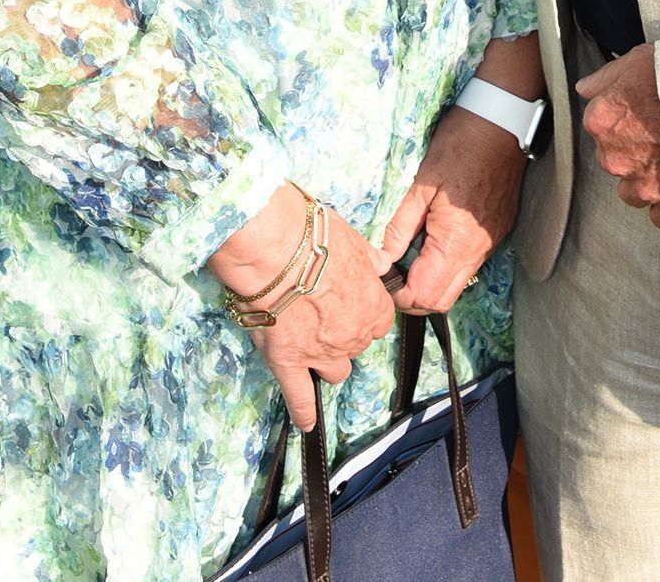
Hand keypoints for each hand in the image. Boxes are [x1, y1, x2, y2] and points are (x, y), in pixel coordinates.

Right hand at [208, 183, 395, 428]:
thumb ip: (372, 259)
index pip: (381, 321)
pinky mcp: (288, 364)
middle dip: (346, 332)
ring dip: (328, 361)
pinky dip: (304, 412)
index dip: (366, 311)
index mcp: (372, 306)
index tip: (353, 301)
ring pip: (337, 371)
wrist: (275, 249)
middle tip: (325, 312)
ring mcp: (320, 354)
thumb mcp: (354, 240)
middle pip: (358, 345)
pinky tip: (307, 422)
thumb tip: (384, 266)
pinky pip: (300, 398)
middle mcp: (352, 336)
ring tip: (313, 346)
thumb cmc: (314, 236)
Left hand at [380, 105, 527, 313]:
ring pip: (457, 285)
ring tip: (411, 256)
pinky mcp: (497, 233)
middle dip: (414, 297)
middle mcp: (477, 250)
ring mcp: (490, 243)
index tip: (383, 278)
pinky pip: (470, 264)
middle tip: (394, 274)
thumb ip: (401, 226)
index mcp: (456, 241)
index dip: (399, 295)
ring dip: (431, 282)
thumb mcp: (422, 183)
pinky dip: (448, 265)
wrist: (503, 123)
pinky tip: (433, 241)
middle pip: (442, 300)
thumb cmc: (460, 145)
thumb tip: (384, 258)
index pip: (424, 294)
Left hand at [577, 43, 659, 228]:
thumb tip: (587, 88)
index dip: (622, 117)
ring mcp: (644, 185)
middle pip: (613, 158)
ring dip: (647, 179)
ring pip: (632, 191)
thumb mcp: (639, 61)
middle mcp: (616, 157)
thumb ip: (606, 78)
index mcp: (604, 120)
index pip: (598, 124)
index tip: (641, 112)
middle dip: (633, 149)